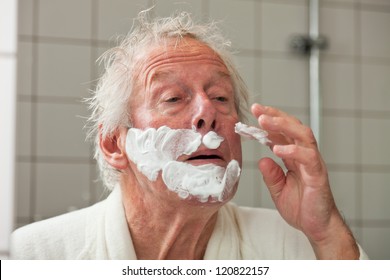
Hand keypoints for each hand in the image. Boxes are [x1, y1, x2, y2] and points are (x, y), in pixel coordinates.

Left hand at [251, 103, 358, 258]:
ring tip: (264, 121)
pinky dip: (292, 150)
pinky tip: (276, 148)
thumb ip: (271, 175)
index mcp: (295, 158)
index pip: (282, 134)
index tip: (253, 113)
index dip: (268, 122)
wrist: (317, 228)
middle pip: (292, 127)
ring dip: (283, 126)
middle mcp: (305, 156)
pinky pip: (308, 157)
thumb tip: (262, 160)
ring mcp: (313, 163)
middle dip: (274, 116)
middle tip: (257, 109)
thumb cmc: (302, 208)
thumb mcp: (278, 191)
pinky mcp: (318, 174)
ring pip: (302, 135)